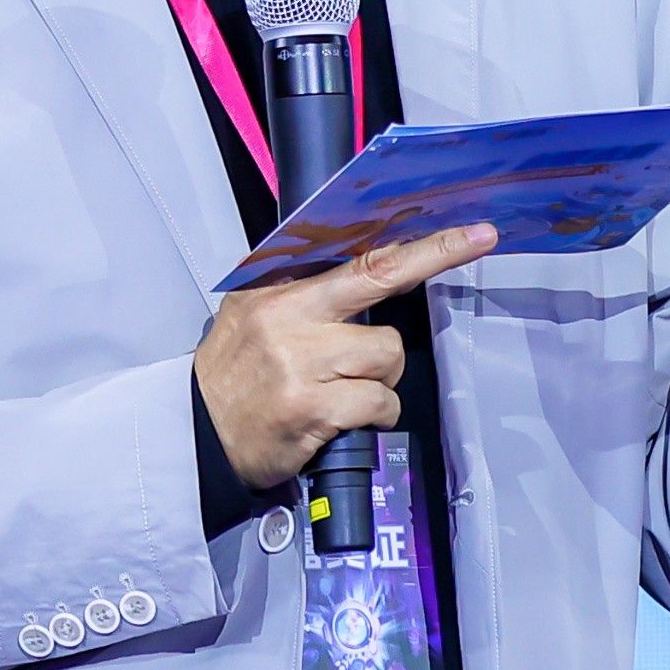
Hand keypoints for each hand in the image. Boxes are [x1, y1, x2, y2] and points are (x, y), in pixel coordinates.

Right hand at [193, 222, 498, 487]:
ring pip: (386, 360)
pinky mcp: (312, 408)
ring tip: (343, 395)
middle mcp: (292, 319)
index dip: (429, 249)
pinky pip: (377, 404)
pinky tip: (344, 421)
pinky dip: (372, 417)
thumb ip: (303, 292)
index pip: (367, 261)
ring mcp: (303, 365)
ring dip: (378, 383)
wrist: (194, 433)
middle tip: (373, 359)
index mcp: (281, 291)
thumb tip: (369, 272)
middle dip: (391, 339)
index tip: (476, 237)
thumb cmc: (233, 374)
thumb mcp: (252, 314)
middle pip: (385, 307)